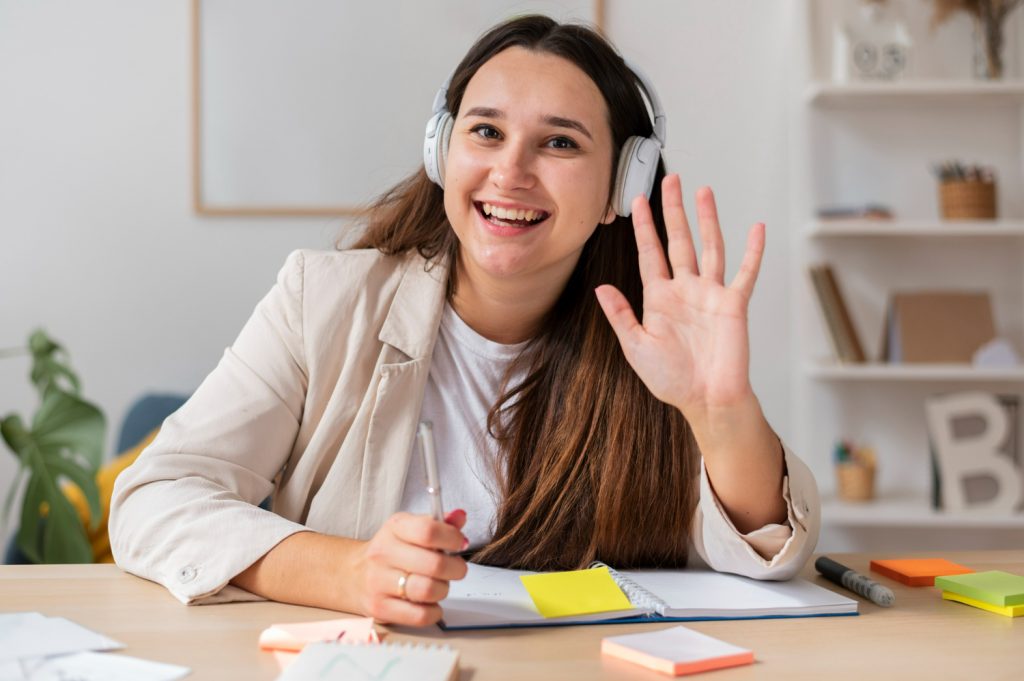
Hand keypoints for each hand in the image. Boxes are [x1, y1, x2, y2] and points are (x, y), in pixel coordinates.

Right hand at [353, 509, 468, 626]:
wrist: (352, 575)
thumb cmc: (391, 551)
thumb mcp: (410, 529)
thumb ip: (438, 524)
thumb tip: (460, 517)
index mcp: (395, 528)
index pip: (428, 530)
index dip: (452, 538)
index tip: (460, 543)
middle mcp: (383, 553)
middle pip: (434, 564)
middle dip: (456, 569)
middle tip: (456, 569)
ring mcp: (378, 582)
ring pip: (428, 591)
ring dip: (443, 590)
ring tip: (440, 586)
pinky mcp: (379, 607)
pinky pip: (420, 615)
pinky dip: (433, 611)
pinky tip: (430, 603)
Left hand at [595, 174, 764, 421]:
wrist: (705, 399)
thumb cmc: (672, 379)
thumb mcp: (636, 347)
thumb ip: (621, 315)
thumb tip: (601, 288)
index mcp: (660, 298)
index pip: (650, 253)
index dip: (644, 227)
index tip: (636, 200)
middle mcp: (686, 290)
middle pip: (680, 240)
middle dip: (674, 210)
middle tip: (671, 179)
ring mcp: (711, 294)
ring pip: (710, 247)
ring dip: (708, 220)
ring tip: (703, 191)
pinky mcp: (734, 305)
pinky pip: (745, 273)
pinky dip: (753, 252)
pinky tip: (756, 229)